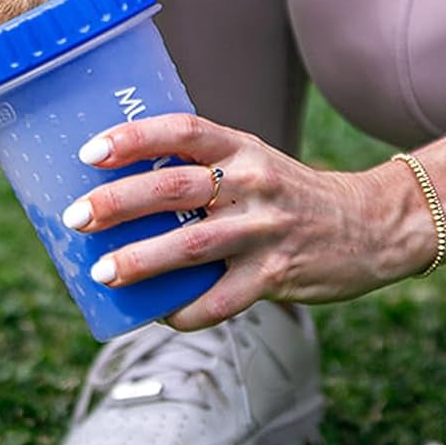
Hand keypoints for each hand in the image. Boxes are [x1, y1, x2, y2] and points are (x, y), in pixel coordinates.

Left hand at [61, 113, 435, 328]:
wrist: (369, 225)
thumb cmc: (287, 192)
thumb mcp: (252, 159)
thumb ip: (201, 165)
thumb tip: (120, 179)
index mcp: (240, 147)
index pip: (181, 131)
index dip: (133, 138)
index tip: (90, 152)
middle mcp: (251, 183)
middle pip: (174, 187)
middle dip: (118, 203)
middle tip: (76, 217)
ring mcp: (265, 230)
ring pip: (192, 245)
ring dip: (141, 261)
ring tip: (102, 272)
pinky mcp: (277, 275)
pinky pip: (222, 299)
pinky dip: (186, 309)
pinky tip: (158, 313)